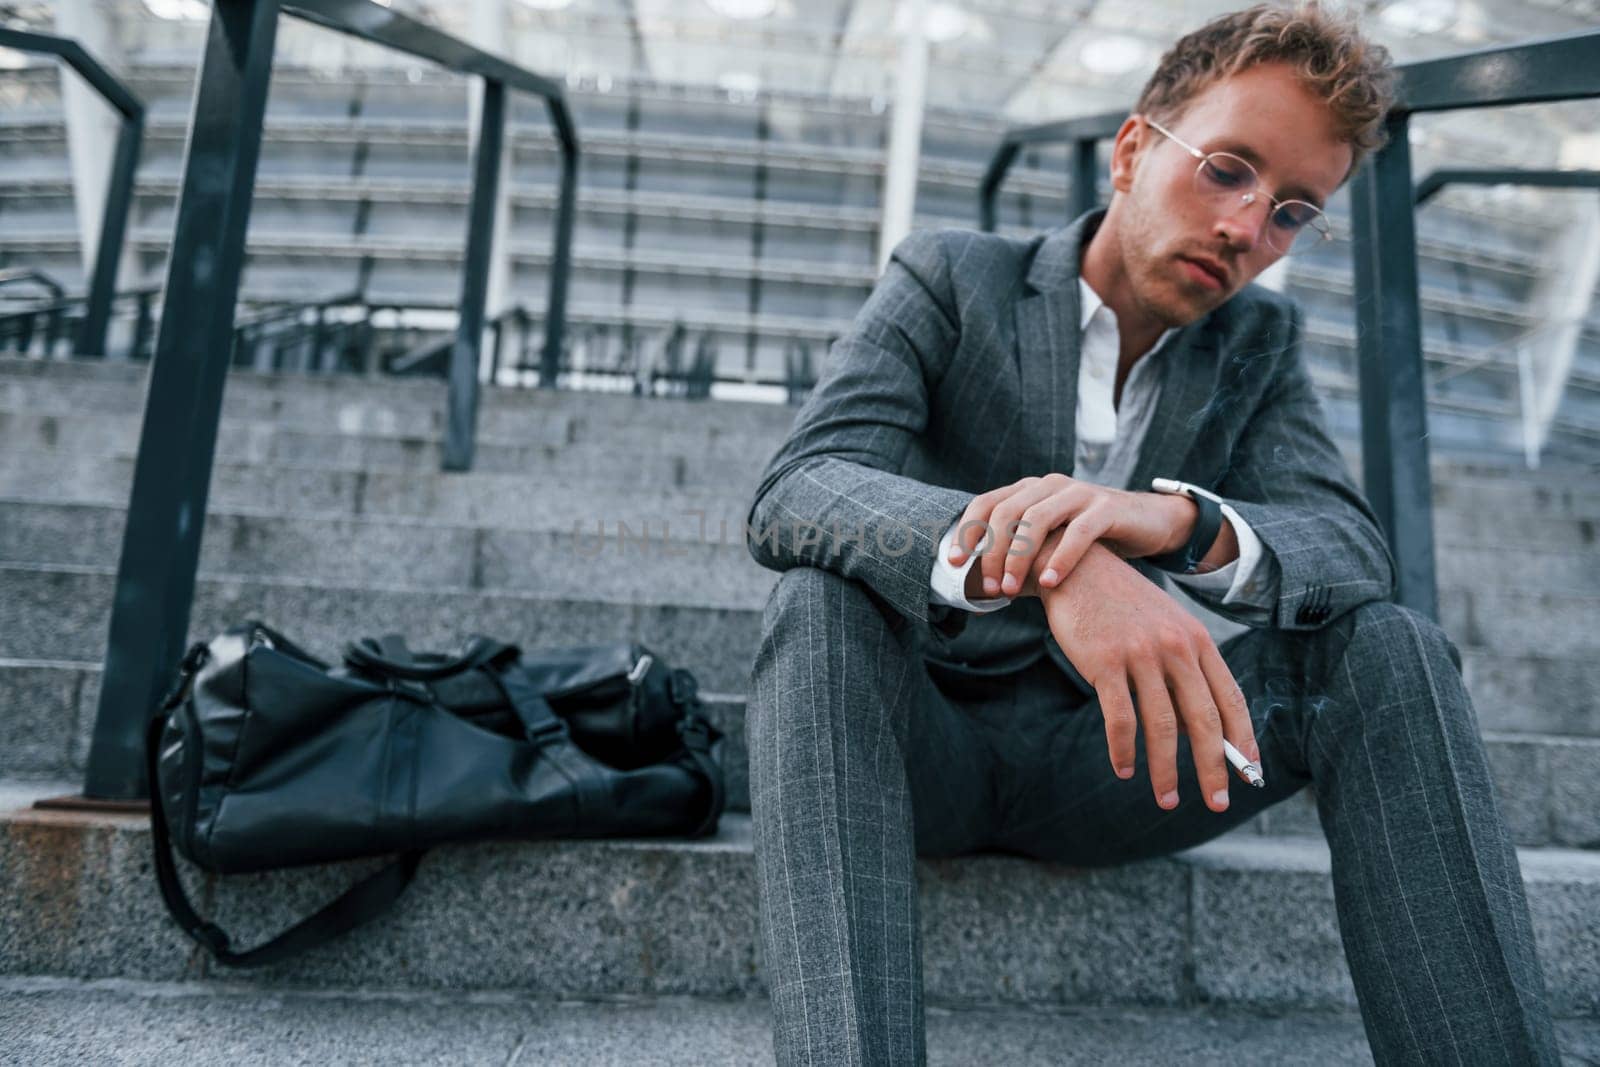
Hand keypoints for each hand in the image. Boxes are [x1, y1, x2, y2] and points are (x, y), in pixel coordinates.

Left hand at [948, 474, 1191, 598]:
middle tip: (988, 588)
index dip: (966, 533)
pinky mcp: (1106, 507)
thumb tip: (985, 590)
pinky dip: (1060, 558)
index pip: (986, 504)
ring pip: (1035, 520)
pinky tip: (1050, 583)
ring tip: (1011, 590)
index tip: (953, 564)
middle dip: (990, 553)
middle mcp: (1049, 486)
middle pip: (1005, 513)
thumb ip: (1021, 555)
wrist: (1149, 522)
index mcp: (1029, 490)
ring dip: (1018, 558)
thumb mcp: (1051, 541)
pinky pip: (1078, 532)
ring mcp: (1078, 493)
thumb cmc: (1091, 539)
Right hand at [1029, 532, 1262, 812]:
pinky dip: (1123, 751)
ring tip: (1166, 800)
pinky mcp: (1106, 662)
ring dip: (1166, 771)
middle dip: (1213, 768)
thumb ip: (1183, 666)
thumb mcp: (1163, 625)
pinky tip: (1124, 769)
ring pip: (1162, 727)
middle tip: (1218, 803)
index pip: (1231, 699)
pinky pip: (1120, 719)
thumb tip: (1200, 725)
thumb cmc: (1120, 606)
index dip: (1244, 741)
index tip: (1251, 775)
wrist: (1075, 567)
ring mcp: (1141, 654)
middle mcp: (1176, 647)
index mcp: (1196, 640)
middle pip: (1204, 720)